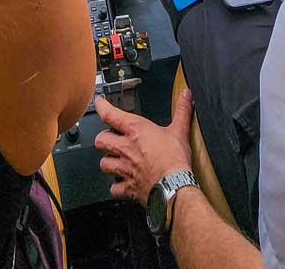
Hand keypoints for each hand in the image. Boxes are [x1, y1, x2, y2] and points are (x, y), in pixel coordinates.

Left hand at [94, 90, 192, 204]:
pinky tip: (121, 184)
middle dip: (103, 138)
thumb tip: (185, 95)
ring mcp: (125, 169)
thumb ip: (182, 110)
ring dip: (108, 161)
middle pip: (100, 140)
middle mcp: (125, 149)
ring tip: (113, 159)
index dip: (101, 106)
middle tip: (109, 136)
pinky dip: (116, 187)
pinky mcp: (128, 188)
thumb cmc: (174, 160)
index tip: (99, 102)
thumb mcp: (180, 130)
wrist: (174, 187)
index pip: (110, 114)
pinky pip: (114, 188)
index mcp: (136, 131)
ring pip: (103, 163)